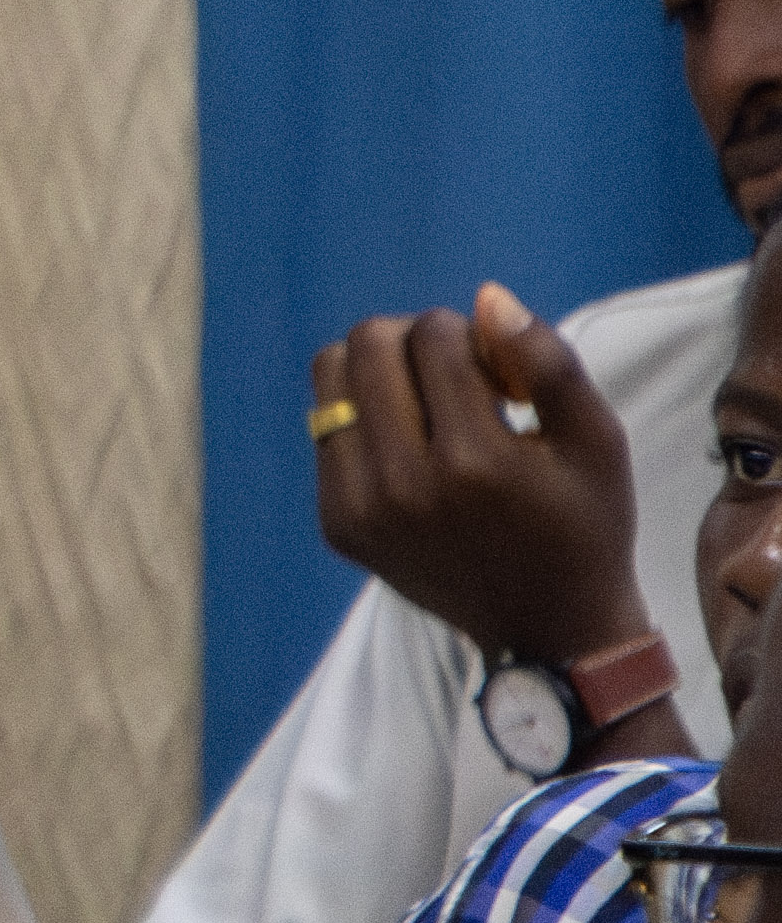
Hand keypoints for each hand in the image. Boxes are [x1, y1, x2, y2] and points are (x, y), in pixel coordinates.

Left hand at [313, 287, 649, 674]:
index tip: (502, 375)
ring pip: (331, 376)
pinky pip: (325, 427)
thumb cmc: (583, 521)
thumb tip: (484, 298)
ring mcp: (360, 510)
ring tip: (431, 403)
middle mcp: (404, 487)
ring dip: (379, 369)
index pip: (433, 337)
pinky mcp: (336, 526)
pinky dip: (365, 417)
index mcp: (474, 462)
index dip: (471, 334)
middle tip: (459, 377)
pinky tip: (413, 445)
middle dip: (416, 339)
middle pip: (367, 344)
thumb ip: (547, 361)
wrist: (547, 624)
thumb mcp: (596, 440)